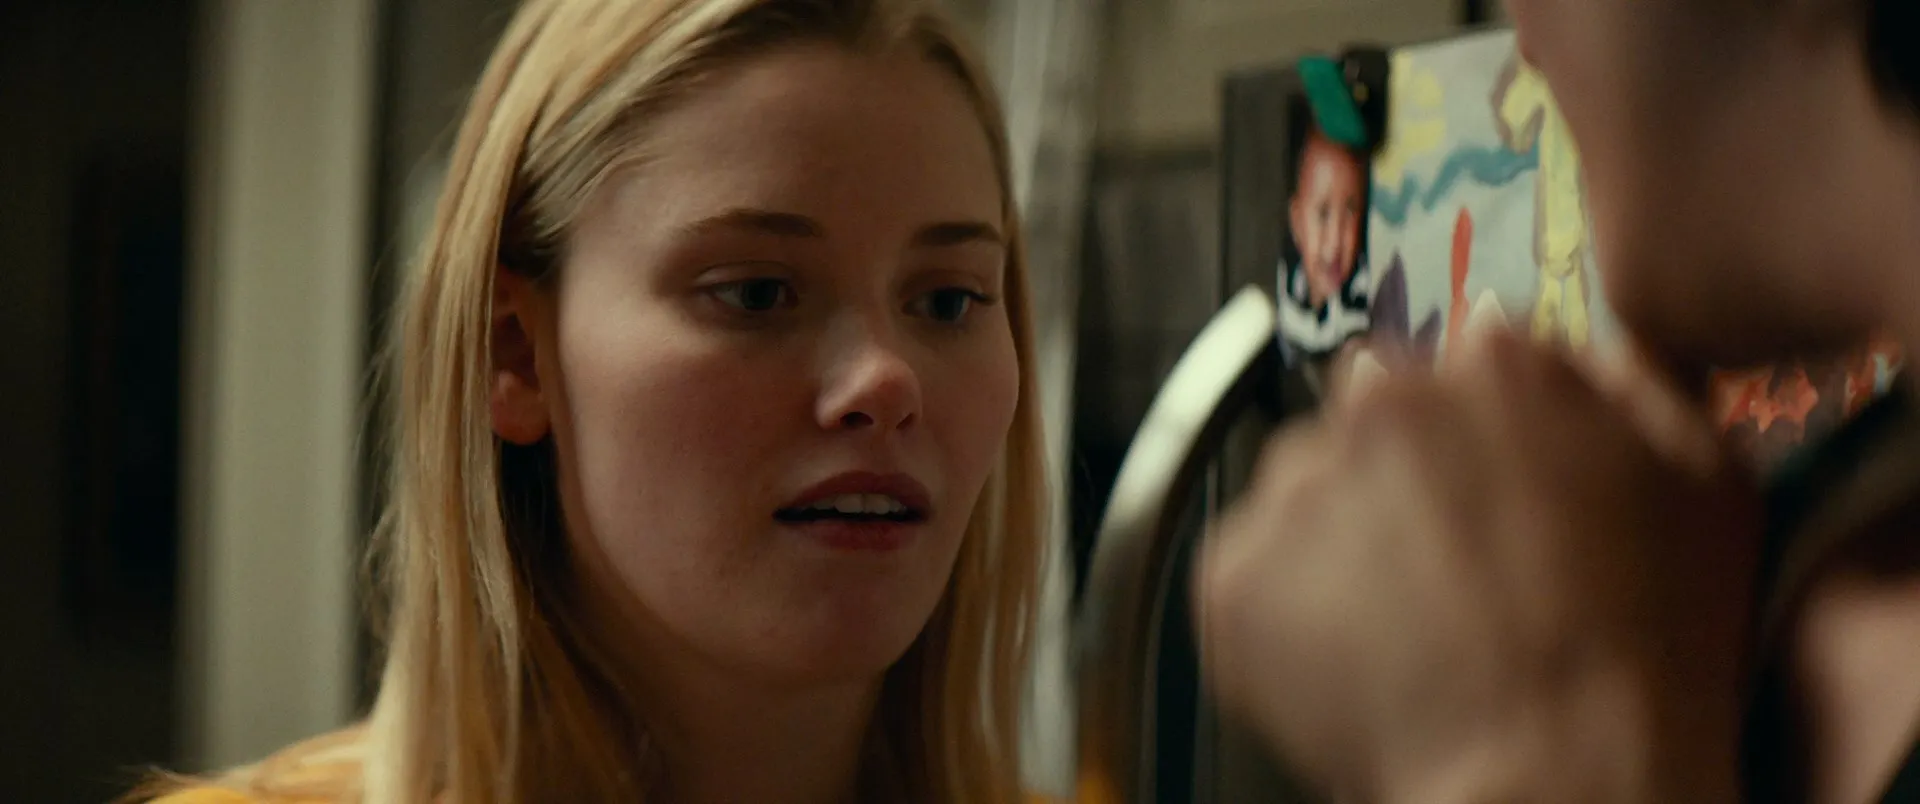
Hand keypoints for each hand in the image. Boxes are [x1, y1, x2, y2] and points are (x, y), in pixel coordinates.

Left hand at [1195, 328, 1763, 803]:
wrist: (1557, 773)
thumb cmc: (1646, 656)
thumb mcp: (1706, 485)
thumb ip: (1630, 383)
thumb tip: (1538, 335)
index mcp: (1498, 369)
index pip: (1459, 367)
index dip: (1474, 441)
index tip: (1485, 499)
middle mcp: (1384, 405)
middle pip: (1369, 423)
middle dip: (1398, 484)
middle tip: (1448, 579)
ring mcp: (1299, 487)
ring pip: (1302, 496)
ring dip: (1336, 543)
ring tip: (1404, 632)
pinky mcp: (1235, 573)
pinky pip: (1249, 577)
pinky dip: (1284, 616)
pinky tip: (1356, 664)